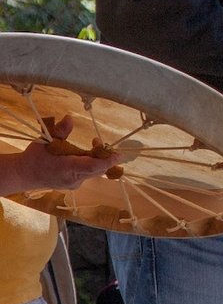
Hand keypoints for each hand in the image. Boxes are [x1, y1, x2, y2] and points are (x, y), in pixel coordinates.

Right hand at [0, 117, 121, 196]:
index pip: (93, 166)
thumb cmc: (35, 156)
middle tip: (96, 141)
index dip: (107, 160)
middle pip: (97, 169)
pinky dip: (91, 164)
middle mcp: (73, 179)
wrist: (24, 174)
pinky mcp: (74, 185)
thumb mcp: (45, 139)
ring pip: (94, 172)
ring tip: (93, 145)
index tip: (119, 154)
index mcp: (67, 168)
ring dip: (97, 158)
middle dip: (103, 155)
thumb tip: (70, 118)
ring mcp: (74, 184)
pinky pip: (88, 174)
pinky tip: (84, 155)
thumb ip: (60, 130)